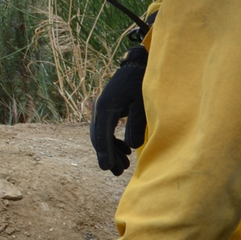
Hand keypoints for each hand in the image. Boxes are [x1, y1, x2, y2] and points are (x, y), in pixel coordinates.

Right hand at [91, 44, 147, 175]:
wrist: (135, 66)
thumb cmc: (140, 83)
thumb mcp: (142, 104)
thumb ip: (136, 124)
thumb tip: (131, 146)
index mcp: (106, 106)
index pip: (102, 134)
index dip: (105, 153)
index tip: (107, 168)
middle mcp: (99, 108)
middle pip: (98, 137)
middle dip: (107, 155)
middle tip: (117, 172)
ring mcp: (100, 109)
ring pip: (101, 135)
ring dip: (110, 150)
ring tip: (123, 166)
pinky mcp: (106, 110)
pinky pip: (105, 129)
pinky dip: (112, 141)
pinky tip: (125, 149)